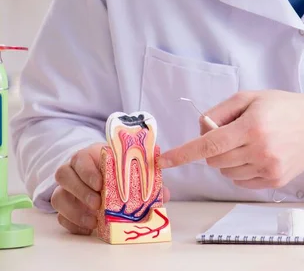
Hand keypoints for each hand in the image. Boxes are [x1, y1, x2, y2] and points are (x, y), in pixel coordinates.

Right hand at [52, 142, 170, 234]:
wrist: (101, 175)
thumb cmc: (117, 168)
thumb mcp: (130, 167)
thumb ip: (146, 176)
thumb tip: (165, 194)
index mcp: (89, 155)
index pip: (80, 158)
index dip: (88, 171)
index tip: (101, 183)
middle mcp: (73, 170)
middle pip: (64, 175)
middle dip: (81, 190)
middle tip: (98, 203)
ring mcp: (65, 188)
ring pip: (58, 196)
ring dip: (75, 209)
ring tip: (93, 219)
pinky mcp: (64, 206)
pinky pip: (60, 216)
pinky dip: (73, 223)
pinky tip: (88, 228)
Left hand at [158, 91, 303, 189]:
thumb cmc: (281, 106)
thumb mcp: (249, 97)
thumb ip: (220, 112)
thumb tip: (200, 130)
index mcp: (251, 126)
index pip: (209, 145)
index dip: (184, 154)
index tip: (165, 161)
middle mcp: (259, 150)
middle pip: (214, 161)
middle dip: (214, 149)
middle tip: (232, 133)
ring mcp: (268, 168)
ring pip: (226, 173)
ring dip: (228, 160)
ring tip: (249, 143)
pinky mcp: (274, 181)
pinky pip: (241, 181)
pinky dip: (241, 170)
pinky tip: (257, 154)